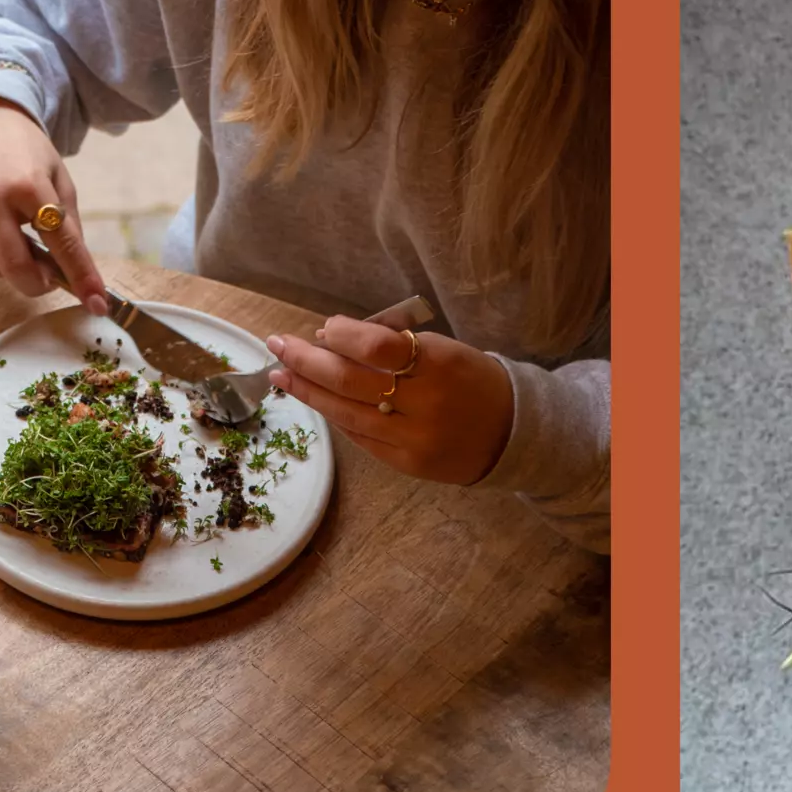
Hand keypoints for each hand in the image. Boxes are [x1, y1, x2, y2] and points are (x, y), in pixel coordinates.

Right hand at [0, 95, 109, 315]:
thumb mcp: (58, 179)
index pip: (62, 243)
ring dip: (5, 264)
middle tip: (47, 278)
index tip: (97, 304)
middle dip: (37, 284)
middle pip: (15, 267)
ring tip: (12, 236)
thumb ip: (68, 226)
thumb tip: (79, 277)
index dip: (81, 277)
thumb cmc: (24, 153)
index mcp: (30, 184)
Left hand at [266, 316, 512, 485]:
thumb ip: (392, 345)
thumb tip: (330, 339)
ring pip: (346, 413)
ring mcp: (414, 439)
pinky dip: (335, 415)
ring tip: (280, 374)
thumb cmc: (472, 380)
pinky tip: (315, 400)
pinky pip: (359, 437)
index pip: (378, 346)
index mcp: (440, 364)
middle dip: (307, 361)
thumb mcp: (444, 349)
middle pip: (351, 382)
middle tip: (278, 344)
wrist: (513, 433)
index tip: (325, 327)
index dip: (344, 335)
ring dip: (308, 391)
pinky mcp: (406, 464)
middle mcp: (426, 404)